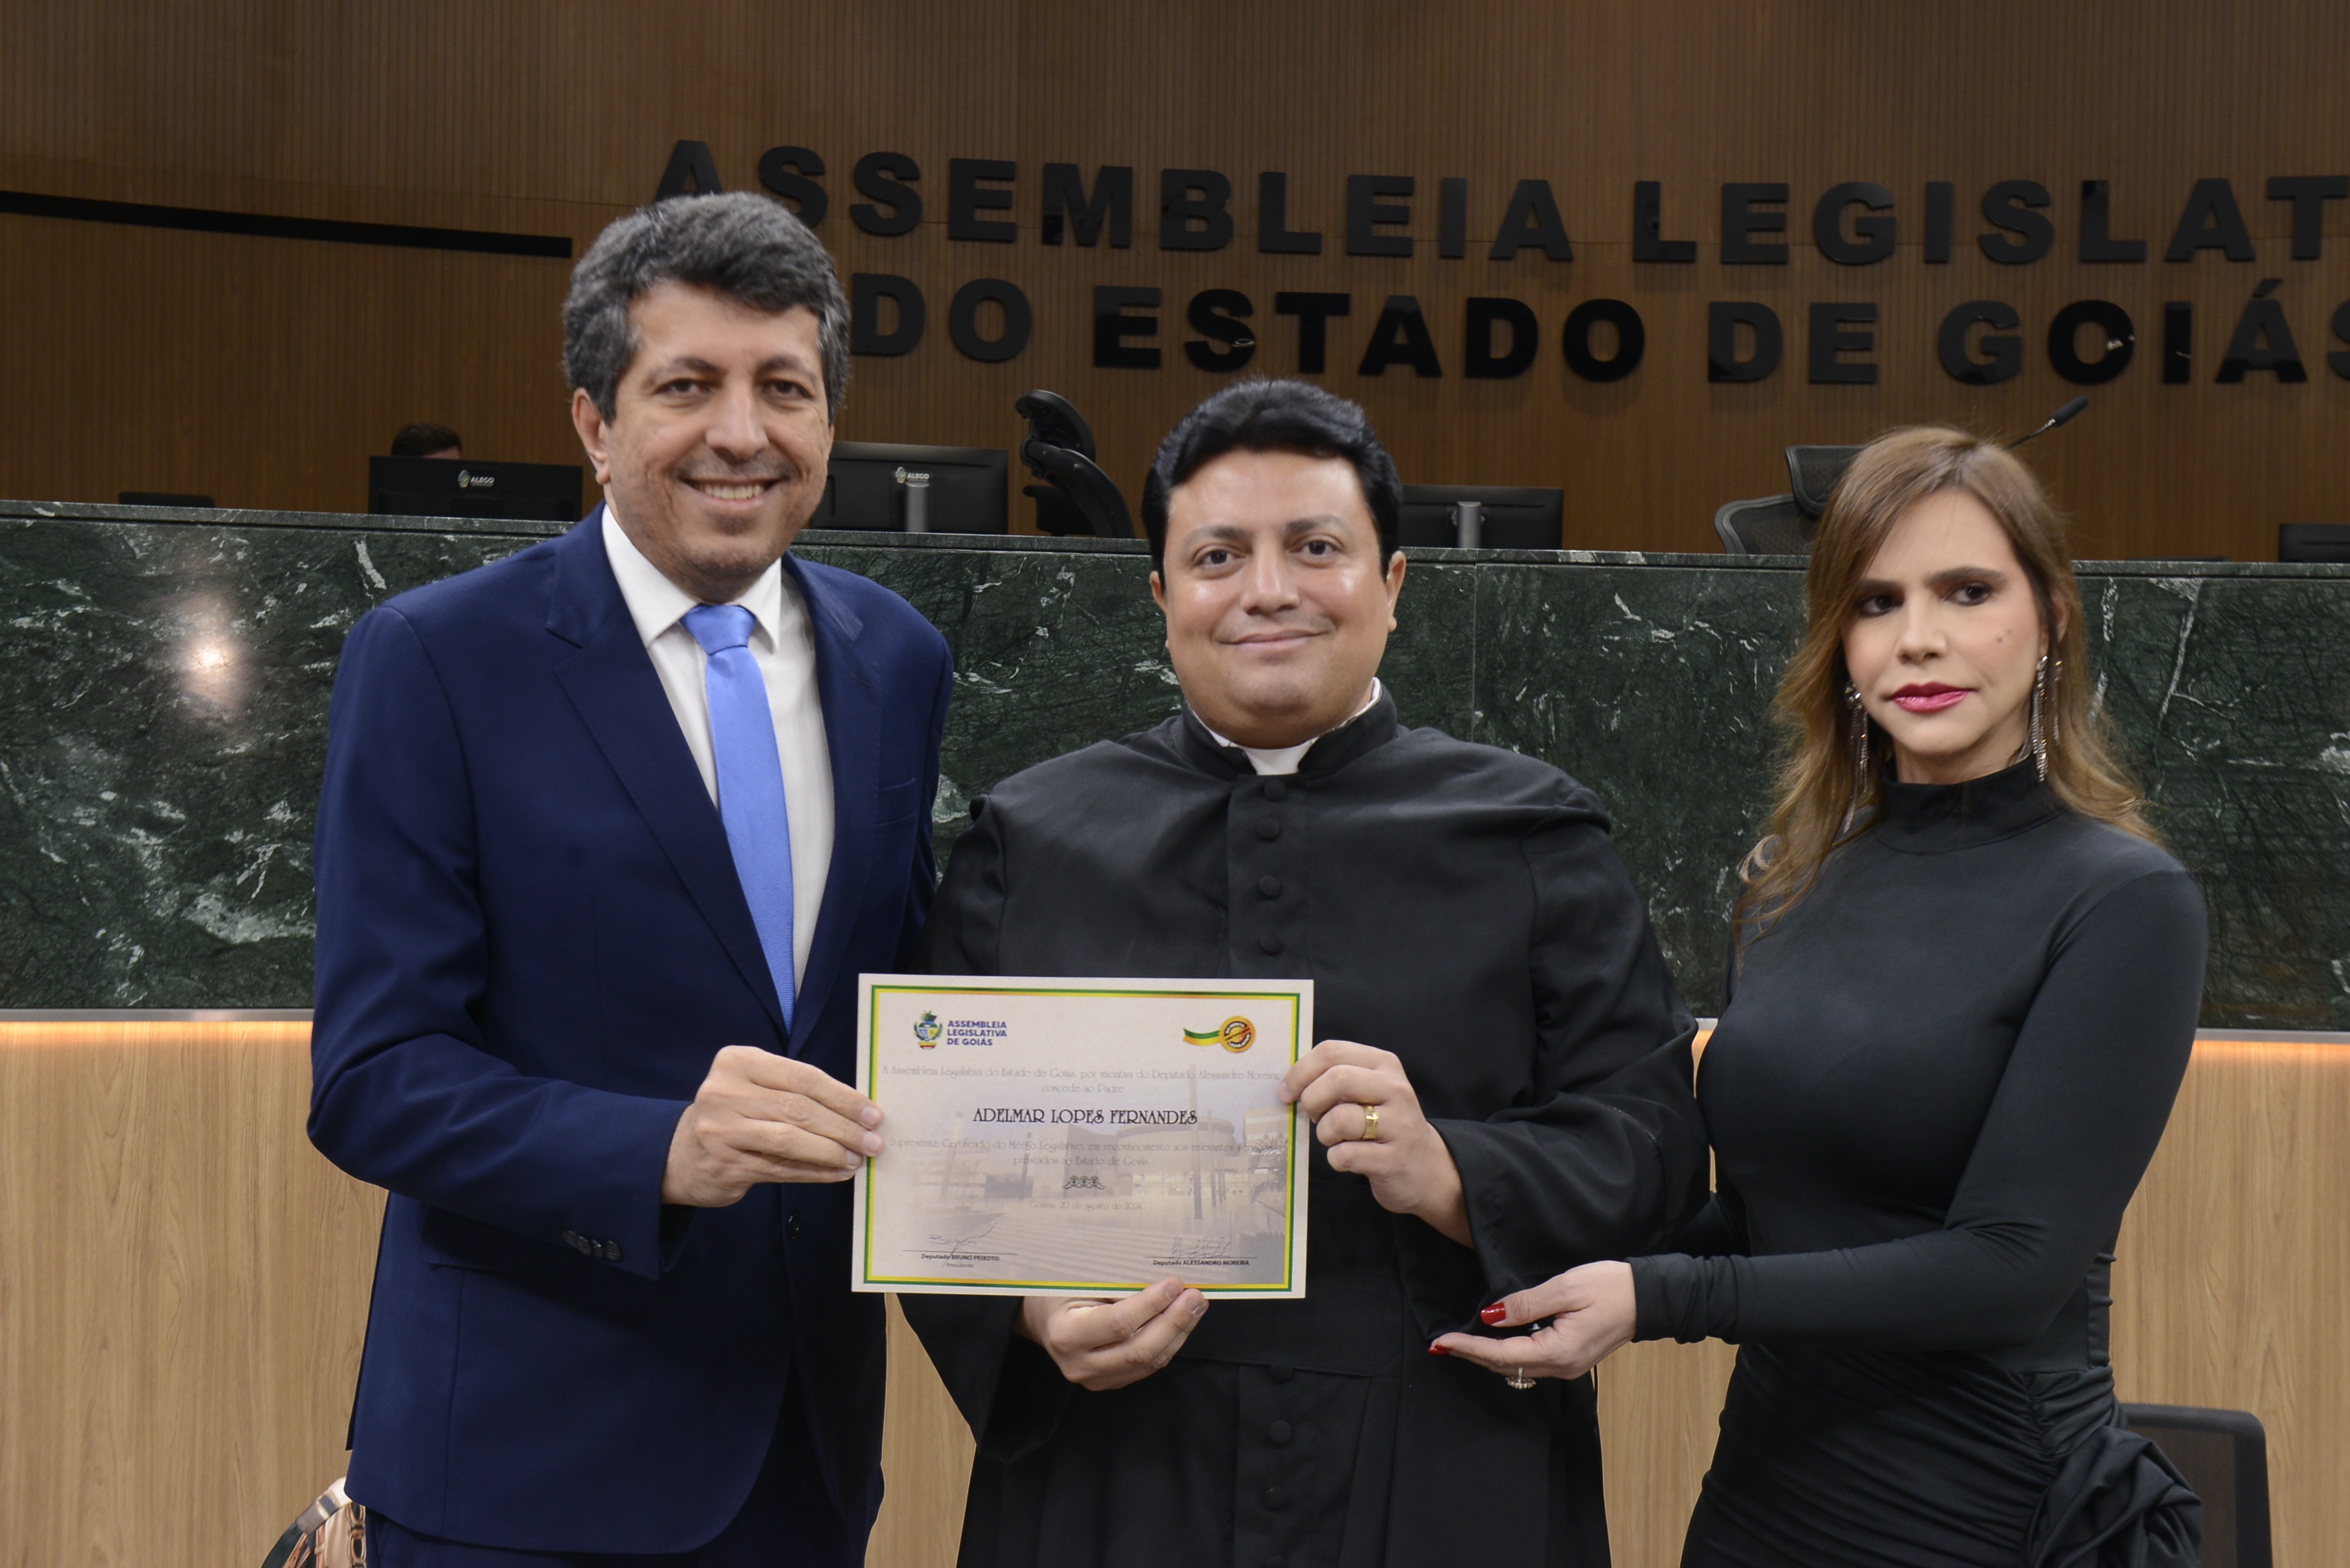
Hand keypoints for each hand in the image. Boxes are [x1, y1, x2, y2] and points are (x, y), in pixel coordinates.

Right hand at [661, 1045, 883, 1206]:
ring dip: (832, 1151)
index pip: (803, 1077)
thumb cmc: (733, 1115)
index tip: (873, 1113)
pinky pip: (781, 1168)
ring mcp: (721, 1130)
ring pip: (790, 1140)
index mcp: (738, 1061)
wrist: (680, 1155)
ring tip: (858, 1158)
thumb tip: (857, 1109)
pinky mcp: (725, 1164)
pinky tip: (837, 1173)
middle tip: (873, 1140)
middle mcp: (725, 1092)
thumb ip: (795, 1091)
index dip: (843, 1097)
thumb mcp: (755, 1088)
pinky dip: (815, 1171)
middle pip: (799, 1109)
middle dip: (843, 1127)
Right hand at [1016, 1278, 1208, 1390]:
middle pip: (1139, 1350)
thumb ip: (1117, 1285)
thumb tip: (1165, 1281)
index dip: (1151, 1305)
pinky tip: (1181, 1322)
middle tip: (1196, 1297)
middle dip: (1174, 1322)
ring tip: (1196, 1306)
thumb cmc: (1062, 1291)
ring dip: (1177, 1333)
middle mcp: (1080, 1365)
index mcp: (1067, 1335)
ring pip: (1148, 1362)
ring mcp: (1096, 1379)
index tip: (1175, 1284)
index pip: (1118, 1324)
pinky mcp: (1110, 1382)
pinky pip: (1147, 1367)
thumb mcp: (1080, 1281)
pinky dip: (1169, 1343)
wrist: (1044, 1320)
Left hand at [1280, 1039, 1469, 1244]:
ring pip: (1339, 1119)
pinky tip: (1347, 1159)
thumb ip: (1336, 1078)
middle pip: (1337, 1079)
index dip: (1301, 1071)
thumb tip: (1289, 1082)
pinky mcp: (1394, 1159)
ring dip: (1324, 1133)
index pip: (1332, 1052)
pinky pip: (1345, 1154)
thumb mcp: (1369, 1090)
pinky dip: (1336, 1159)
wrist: (1426, 1167)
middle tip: (1312, 1116)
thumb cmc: (1384, 1124)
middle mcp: (1395, 1089)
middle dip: (1312, 1100)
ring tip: (1334, 1139)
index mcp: (1384, 1064)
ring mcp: (1398, 1125)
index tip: (1287, 1091)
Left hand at [1430, 1261, 1637, 1381]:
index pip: (1501, 1355)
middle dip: (1472, 1354)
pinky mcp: (1571, 1358)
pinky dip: (1507, 1353)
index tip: (1442, 1340)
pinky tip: (1494, 1340)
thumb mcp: (1565, 1288)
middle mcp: (1560, 1367)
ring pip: (1516, 1367)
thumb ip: (1526, 1304)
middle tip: (1442, 1342)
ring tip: (1460, 1342)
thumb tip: (1490, 1316)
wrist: (1647, 1298)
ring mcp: (1567, 1366)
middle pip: (1505, 1366)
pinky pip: (1530, 1362)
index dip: (1469, 1347)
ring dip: (1488, 1356)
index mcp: (1557, 1351)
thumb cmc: (1610, 1287)